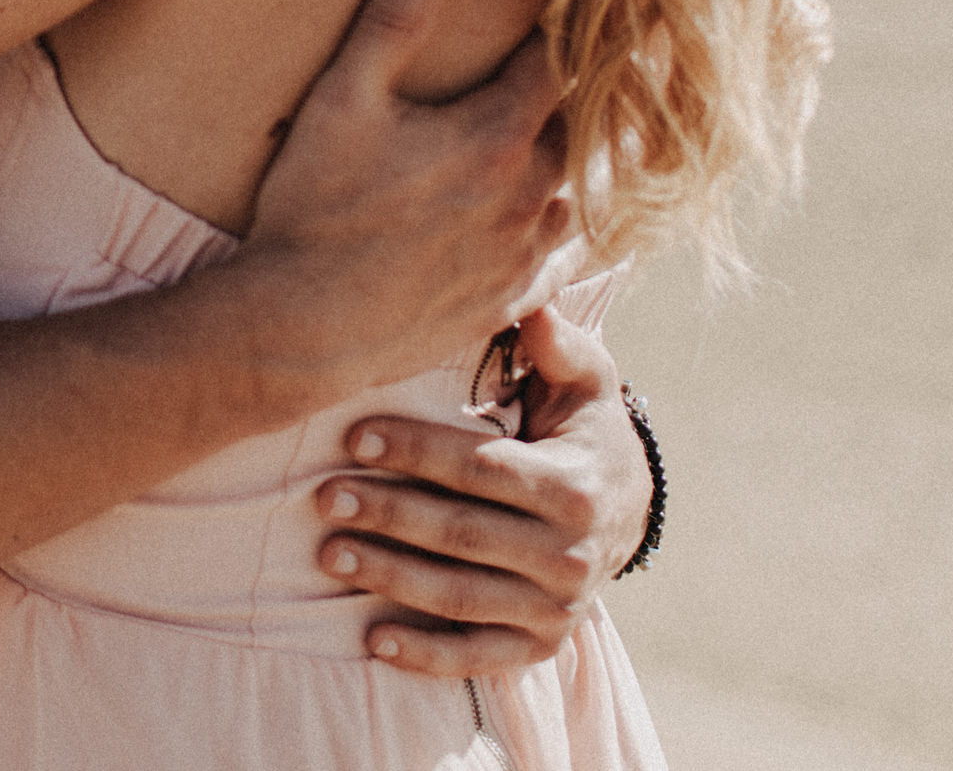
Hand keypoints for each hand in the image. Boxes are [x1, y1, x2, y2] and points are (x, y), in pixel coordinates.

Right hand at [226, 0, 573, 404]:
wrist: (304, 326)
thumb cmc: (316, 209)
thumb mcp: (341, 100)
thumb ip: (390, 22)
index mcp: (495, 137)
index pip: (557, 67)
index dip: (561, 36)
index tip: (573, 12)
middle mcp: (526, 196)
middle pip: (576, 131)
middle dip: (568, 99)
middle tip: (570, 73)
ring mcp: (521, 254)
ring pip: (574, 195)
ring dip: (564, 167)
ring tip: (555, 141)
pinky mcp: (507, 300)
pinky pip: (557, 259)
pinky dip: (554, 231)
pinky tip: (539, 221)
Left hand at [315, 306, 652, 674]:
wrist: (628, 512)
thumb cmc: (583, 430)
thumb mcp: (586, 382)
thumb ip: (555, 344)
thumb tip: (527, 296)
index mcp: (574, 485)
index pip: (481, 467)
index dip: (415, 452)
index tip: (353, 438)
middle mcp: (570, 554)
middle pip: (461, 534)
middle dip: (388, 514)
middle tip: (324, 497)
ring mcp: (555, 608)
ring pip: (459, 597)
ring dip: (389, 578)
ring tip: (328, 553)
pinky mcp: (539, 645)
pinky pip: (477, 656)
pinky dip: (424, 655)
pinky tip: (371, 640)